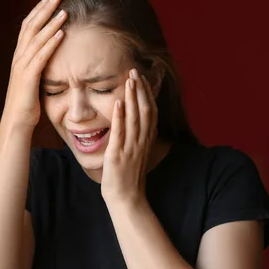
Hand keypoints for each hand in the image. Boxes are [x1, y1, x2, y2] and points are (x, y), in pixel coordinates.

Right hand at [2, 0, 66, 128]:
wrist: (16, 124)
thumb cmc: (27, 106)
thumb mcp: (34, 83)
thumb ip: (39, 69)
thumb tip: (50, 61)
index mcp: (20, 58)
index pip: (27, 28)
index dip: (38, 12)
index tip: (49, 0)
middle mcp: (18, 59)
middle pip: (30, 27)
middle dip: (44, 10)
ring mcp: (22, 67)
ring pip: (36, 39)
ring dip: (50, 22)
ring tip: (63, 10)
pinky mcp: (28, 78)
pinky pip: (41, 57)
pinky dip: (51, 43)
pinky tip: (62, 33)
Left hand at [101, 68, 157, 203]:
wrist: (126, 197)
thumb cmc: (128, 175)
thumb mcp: (136, 152)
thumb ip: (137, 135)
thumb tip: (132, 119)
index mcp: (146, 140)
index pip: (150, 111)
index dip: (147, 94)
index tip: (142, 78)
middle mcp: (141, 142)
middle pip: (145, 110)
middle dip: (140, 90)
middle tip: (134, 71)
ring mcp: (131, 148)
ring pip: (134, 118)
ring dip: (131, 98)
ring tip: (129, 81)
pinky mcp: (118, 155)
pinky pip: (120, 133)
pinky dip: (119, 117)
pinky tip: (117, 103)